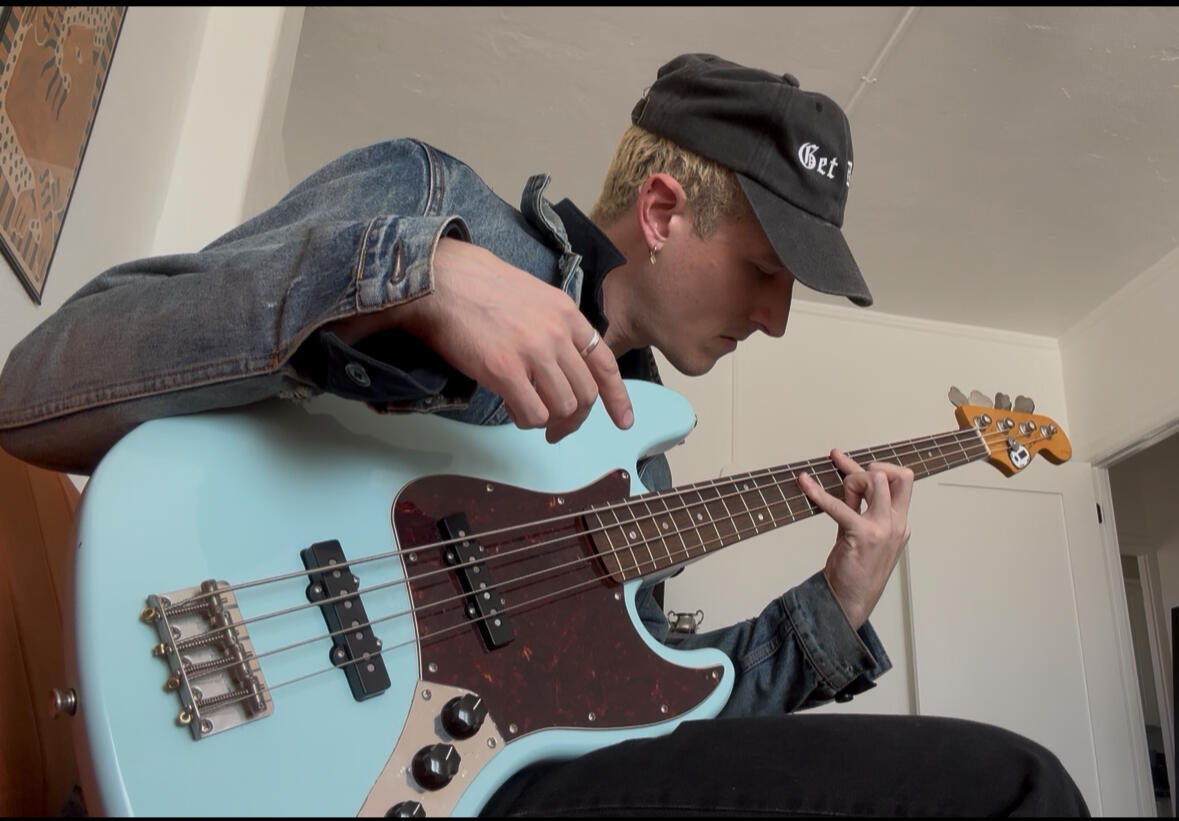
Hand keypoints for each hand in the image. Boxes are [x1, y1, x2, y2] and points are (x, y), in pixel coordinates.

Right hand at [391, 238, 632, 441]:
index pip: (604, 363)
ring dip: (548, 420)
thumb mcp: (532, 297)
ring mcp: (534, 352)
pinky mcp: (506, 371)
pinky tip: (510, 408)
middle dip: (574, 418)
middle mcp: (558, 334)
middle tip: (557, 429)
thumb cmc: (477, 287)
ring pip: (563, 407)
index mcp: (567, 314)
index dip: (617, 397)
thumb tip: (559, 366)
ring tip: (526, 413)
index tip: (623, 421)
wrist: (440, 280)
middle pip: (585, 393)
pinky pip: (533, 413)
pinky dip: (525, 420)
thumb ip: (553, 328)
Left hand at [797, 449, 913, 629]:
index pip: (902, 481)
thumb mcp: (863, 533)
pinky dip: (819, 493)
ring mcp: (883, 529)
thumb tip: (846, 482)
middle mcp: (897, 523)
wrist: (851, 601)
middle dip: (868, 471)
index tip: (851, 466)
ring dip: (852, 480)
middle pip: (896, 476)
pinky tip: (805, 484)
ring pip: (876, 481)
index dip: (879, 468)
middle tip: (847, 484)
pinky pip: (840, 506)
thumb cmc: (856, 569)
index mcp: (900, 522)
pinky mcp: (863, 536)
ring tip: (837, 495)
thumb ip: (859, 507)